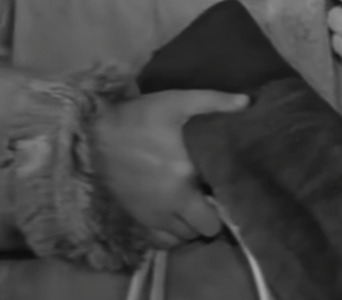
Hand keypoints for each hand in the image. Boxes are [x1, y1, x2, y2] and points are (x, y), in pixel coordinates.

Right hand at [90, 89, 249, 247]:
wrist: (94, 130)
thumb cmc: (141, 116)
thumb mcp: (179, 102)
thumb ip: (214, 102)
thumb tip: (246, 102)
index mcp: (181, 184)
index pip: (210, 222)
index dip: (225, 212)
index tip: (229, 194)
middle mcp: (165, 207)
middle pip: (198, 232)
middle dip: (209, 220)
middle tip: (215, 199)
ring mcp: (146, 214)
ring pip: (177, 238)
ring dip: (189, 226)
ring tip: (197, 206)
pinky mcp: (132, 215)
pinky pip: (155, 239)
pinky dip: (168, 232)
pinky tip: (175, 213)